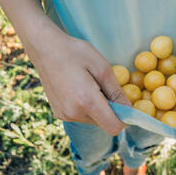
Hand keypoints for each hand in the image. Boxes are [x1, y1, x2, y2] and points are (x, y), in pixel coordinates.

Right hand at [25, 19, 130, 135]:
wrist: (45, 48)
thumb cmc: (76, 53)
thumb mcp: (103, 68)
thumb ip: (117, 92)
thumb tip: (130, 110)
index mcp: (86, 101)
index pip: (114, 127)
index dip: (125, 117)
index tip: (125, 102)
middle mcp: (74, 113)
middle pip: (105, 123)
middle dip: (111, 110)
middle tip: (105, 86)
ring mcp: (64, 115)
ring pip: (94, 120)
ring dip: (99, 108)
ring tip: (90, 85)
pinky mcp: (59, 113)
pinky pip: (82, 116)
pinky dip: (87, 107)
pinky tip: (80, 89)